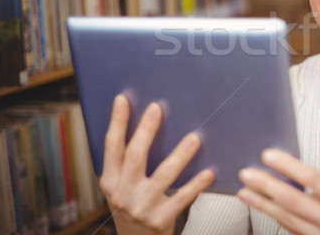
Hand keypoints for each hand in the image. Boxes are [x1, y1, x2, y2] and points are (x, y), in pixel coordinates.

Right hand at [99, 94, 214, 234]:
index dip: (117, 122)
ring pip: (163, 175)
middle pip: (135, 156)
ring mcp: (141, 207)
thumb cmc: (132, 204)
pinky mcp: (160, 220)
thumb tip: (144, 121)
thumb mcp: (120, 186)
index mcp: (110, 180)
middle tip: (157, 108)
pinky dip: (196, 185)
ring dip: (180, 155)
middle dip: (146, 130)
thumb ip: (126, 162)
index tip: (123, 99)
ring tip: (195, 138)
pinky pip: (182, 198)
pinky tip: (209, 172)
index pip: (112, 146)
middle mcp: (122, 193)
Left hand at [237, 149, 319, 234]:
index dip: (288, 165)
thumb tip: (293, 175)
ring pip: (287, 219)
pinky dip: (275, 217)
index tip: (268, 155)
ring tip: (244, 192)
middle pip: (294, 201)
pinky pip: (291, 231)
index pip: (314, 177)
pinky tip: (263, 208)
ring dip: (262, 204)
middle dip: (266, 185)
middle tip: (247, 173)